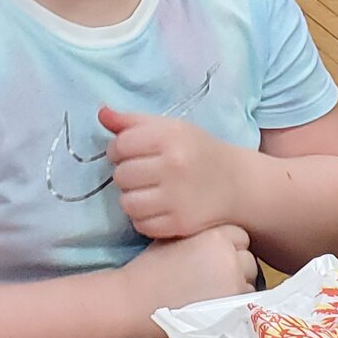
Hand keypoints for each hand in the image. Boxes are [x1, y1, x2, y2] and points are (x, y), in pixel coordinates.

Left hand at [101, 106, 245, 241]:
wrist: (235, 183)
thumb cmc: (196, 151)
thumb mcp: (170, 128)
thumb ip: (132, 121)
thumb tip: (101, 113)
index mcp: (170, 136)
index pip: (120, 145)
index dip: (118, 150)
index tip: (130, 154)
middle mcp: (174, 165)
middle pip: (121, 176)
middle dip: (127, 175)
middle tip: (143, 174)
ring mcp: (177, 197)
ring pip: (127, 203)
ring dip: (132, 198)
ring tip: (148, 192)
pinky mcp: (179, 224)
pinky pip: (140, 224)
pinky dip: (144, 218)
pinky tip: (158, 208)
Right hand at [121, 224, 256, 313]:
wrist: (134, 303)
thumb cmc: (150, 270)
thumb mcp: (175, 237)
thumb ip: (200, 232)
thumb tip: (218, 233)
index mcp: (216, 234)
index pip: (240, 236)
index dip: (226, 247)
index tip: (210, 258)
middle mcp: (230, 256)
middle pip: (248, 258)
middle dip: (234, 265)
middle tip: (209, 277)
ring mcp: (234, 282)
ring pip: (249, 280)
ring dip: (236, 284)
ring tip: (209, 292)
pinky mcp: (233, 307)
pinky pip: (245, 302)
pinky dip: (233, 303)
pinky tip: (210, 305)